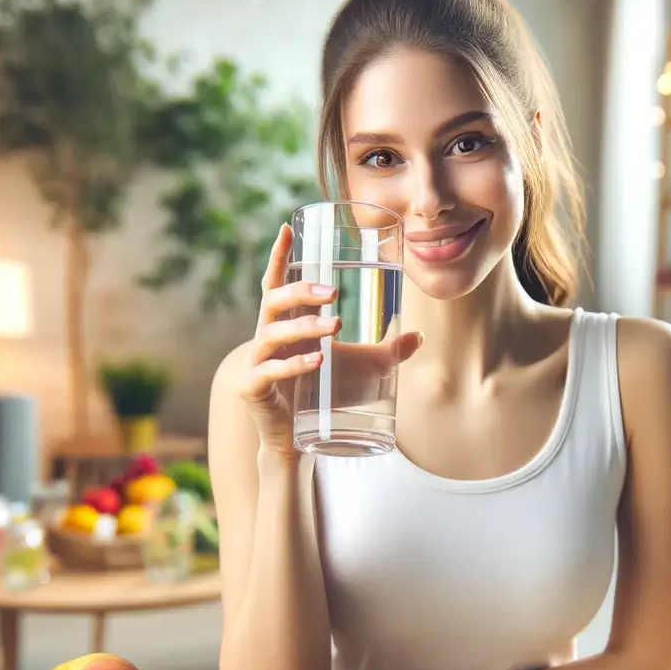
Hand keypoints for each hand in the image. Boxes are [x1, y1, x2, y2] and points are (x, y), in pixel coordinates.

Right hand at [242, 224, 422, 460]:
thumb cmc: (321, 395)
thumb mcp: (360, 368)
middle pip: (273, 301)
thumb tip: (418, 337)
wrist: (296, 441)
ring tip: (336, 327)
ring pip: (272, 334)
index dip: (279, 256)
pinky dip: (292, 365)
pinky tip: (316, 361)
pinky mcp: (252, 388)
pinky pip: (268, 371)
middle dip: (301, 290)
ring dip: (304, 326)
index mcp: (284, 324)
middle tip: (334, 293)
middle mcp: (266, 338)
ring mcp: (255, 362)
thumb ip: (388, 352)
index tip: (288, 228)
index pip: (275, 283)